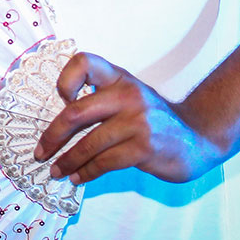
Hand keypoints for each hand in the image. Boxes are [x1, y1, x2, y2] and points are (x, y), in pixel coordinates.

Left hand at [33, 52, 225, 185]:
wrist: (198, 137)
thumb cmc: (152, 118)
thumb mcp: (129, 96)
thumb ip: (99, 99)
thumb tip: (56, 125)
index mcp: (119, 78)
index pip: (84, 62)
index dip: (65, 78)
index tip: (61, 99)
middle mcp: (128, 95)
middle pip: (75, 112)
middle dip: (52, 136)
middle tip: (40, 152)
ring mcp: (138, 122)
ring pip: (88, 144)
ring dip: (67, 161)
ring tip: (56, 170)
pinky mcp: (144, 148)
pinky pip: (105, 162)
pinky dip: (86, 172)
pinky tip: (78, 177)